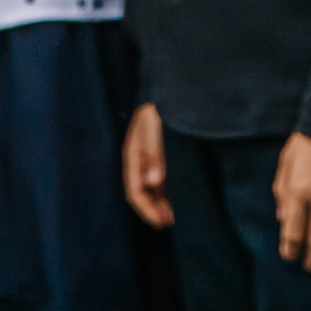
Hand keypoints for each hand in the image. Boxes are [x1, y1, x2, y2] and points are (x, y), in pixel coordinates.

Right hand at [122, 102, 173, 228]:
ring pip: (152, 187)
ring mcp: (150, 156)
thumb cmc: (159, 106)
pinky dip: (167, 191)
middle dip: (154, 209)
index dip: (147, 209)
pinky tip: (177, 198)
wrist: (170, 86)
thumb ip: (154, 154)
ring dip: (161, 203)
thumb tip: (154, 181)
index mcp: (133, 155)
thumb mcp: (155, 128)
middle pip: (143, 192)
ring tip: (174, 217)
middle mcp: (140, 159)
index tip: (162, 222)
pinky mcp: (161, 153)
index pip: (135, 191)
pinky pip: (161, 179)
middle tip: (169, 224)